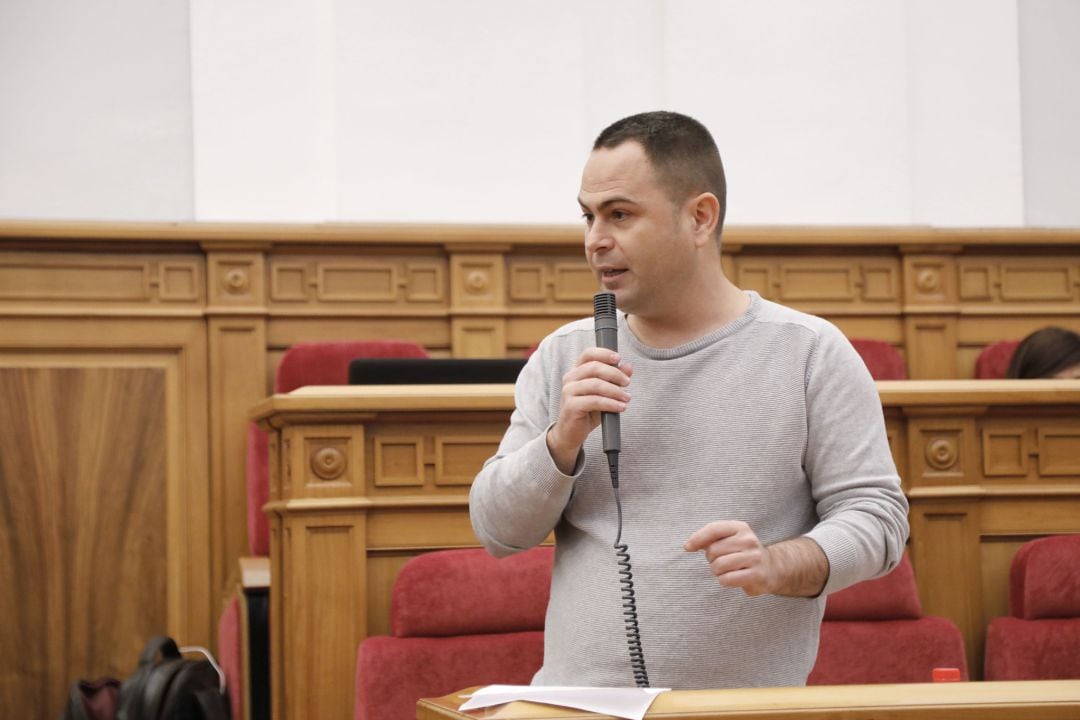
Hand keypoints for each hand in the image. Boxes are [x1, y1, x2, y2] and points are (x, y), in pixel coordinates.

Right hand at [546, 348, 632, 473]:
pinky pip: (594, 401)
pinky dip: (610, 403)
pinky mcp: (571, 406)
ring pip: (595, 384)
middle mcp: (570, 378)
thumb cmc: (588, 411)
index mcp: (577, 371)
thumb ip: (615, 379)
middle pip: (594, 367)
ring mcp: (568, 391)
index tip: (619, 358)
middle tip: (627, 382)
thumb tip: (628, 367)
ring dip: (615, 390)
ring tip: (627, 398)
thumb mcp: (604, 393)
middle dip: (614, 373)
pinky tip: (621, 407)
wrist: (571, 433)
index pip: (588, 354)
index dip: (604, 353)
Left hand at [684, 520, 774, 595]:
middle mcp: (749, 540)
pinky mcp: (756, 574)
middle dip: (711, 559)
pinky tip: (734, 578)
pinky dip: (724, 581)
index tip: (687, 547)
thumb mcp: (727, 539)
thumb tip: (688, 546)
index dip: (697, 538)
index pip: (713, 529)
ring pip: (718, 566)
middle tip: (722, 561)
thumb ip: (708, 539)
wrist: (770, 568)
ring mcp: (754, 557)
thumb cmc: (740, 553)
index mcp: (740, 527)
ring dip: (717, 571)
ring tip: (727, 570)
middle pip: (713, 551)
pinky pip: (727, 579)